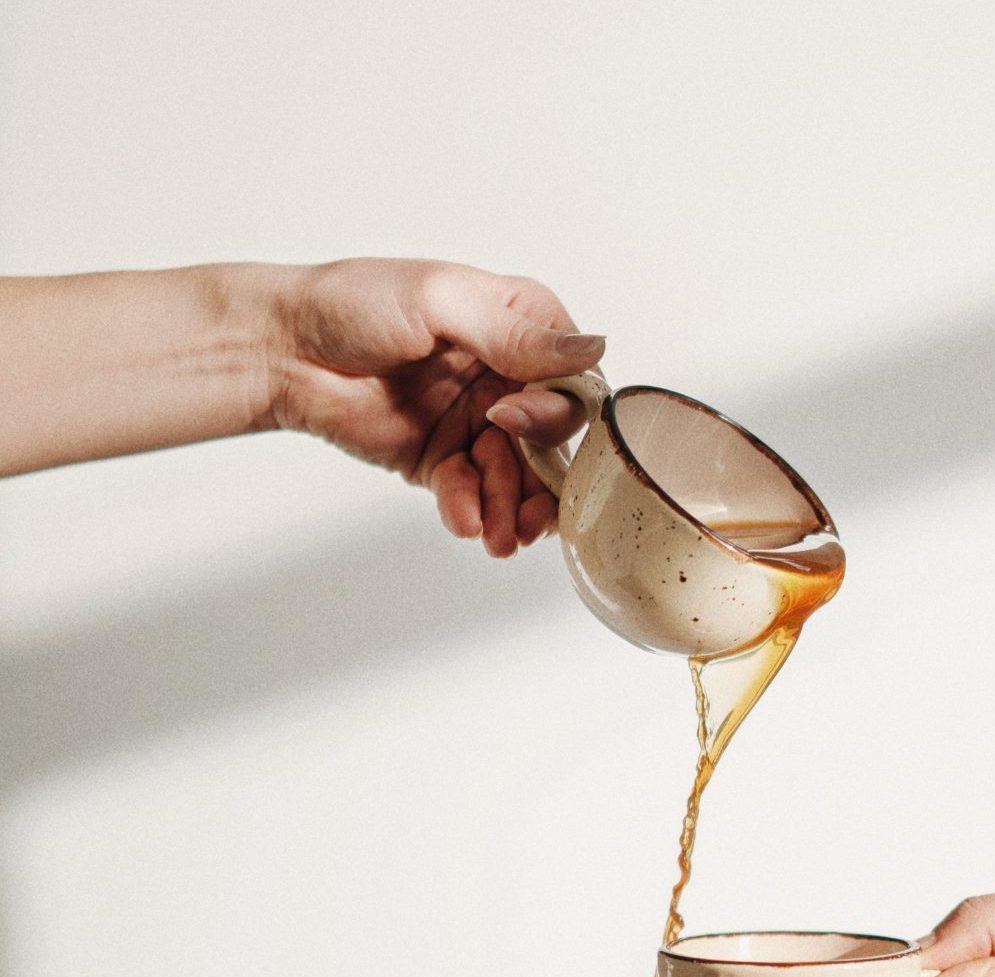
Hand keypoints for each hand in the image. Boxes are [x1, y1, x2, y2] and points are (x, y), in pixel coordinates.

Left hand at [268, 259, 602, 555]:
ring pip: (519, 479)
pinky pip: (474, 495)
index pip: (572, 381)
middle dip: (541, 480)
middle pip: (552, 442)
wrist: (281, 350)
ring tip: (501, 538)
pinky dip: (472, 511)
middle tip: (525, 507)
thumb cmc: (350, 303)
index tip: (516, 419)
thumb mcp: (440, 301)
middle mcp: (506, 378)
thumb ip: (515, 333)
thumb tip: (592, 350)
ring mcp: (477, 423)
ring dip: (514, 510)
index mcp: (517, 327)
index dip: (558, 412)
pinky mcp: (444, 462)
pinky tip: (464, 521)